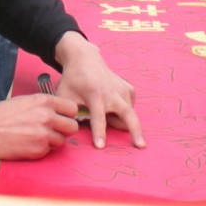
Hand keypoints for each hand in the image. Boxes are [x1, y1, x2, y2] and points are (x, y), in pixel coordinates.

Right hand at [0, 94, 79, 158]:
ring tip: (35, 138)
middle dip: (64, 130)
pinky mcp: (38, 150)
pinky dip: (40, 149)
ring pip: (61, 141)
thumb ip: (43, 106)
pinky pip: (48, 151)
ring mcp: (44, 134)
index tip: (63, 118)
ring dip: (52, 141)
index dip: (68, 115)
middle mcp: (47, 117)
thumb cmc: (1, 115)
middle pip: (72, 127)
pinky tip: (28, 144)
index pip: (72, 108)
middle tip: (53, 131)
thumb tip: (56, 113)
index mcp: (44, 101)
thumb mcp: (24, 101)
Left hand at [54, 32, 143, 148]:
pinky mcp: (129, 88)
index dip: (99, 133)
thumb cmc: (72, 79)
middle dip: (135, 130)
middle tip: (141, 146)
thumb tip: (70, 131)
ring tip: (112, 120)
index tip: (101, 147)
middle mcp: (112, 92)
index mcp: (95, 95)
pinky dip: (125, 112)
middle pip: (128, 114)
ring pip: (129, 113)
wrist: (84, 58)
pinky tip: (113, 109)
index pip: (98, 118)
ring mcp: (123, 89)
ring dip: (124, 123)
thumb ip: (67, 113)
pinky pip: (130, 106)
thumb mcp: (64, 96)